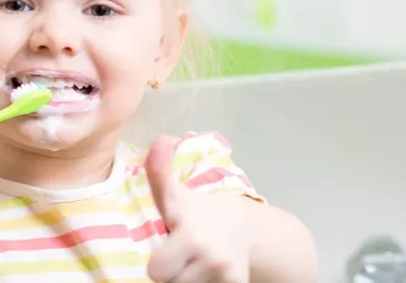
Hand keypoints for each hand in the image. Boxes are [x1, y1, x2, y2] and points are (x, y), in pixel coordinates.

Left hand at [145, 136, 250, 282]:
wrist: (247, 231)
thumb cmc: (201, 213)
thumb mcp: (178, 195)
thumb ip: (160, 173)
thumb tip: (160, 137)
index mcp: (191, 235)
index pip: (157, 270)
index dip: (157, 261)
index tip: (166, 249)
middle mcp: (211, 259)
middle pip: (165, 282)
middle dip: (167, 271)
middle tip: (173, 255)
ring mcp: (226, 277)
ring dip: (181, 279)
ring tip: (189, 262)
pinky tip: (202, 272)